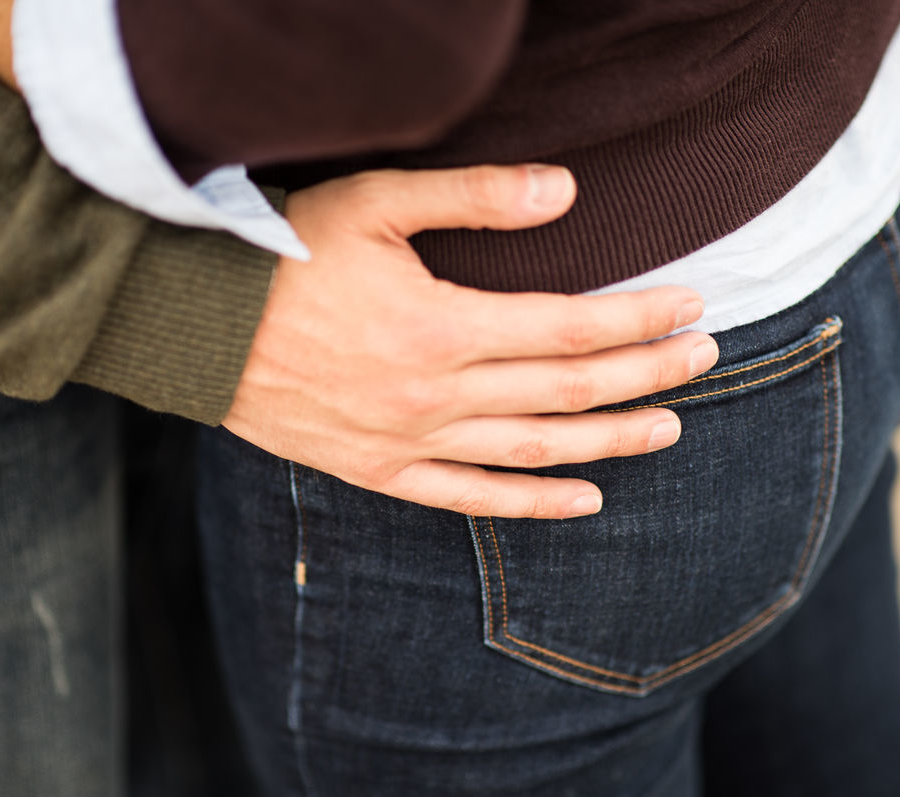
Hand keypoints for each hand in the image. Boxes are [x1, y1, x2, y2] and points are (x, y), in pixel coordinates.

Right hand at [223, 164, 718, 518]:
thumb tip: (565, 191)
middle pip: (567, 390)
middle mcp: (436, 395)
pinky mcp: (379, 470)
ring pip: (533, 450)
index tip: (690, 306)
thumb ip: (474, 198)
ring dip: (608, 440)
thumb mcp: (375, 203)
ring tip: (667, 427)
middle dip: (645, 374)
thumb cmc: (281, 256)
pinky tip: (585, 499)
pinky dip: (531, 501)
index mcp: (440, 326)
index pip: (570, 327)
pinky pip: (469, 498)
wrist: (194, 328)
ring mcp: (409, 442)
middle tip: (705, 357)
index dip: (638, 319)